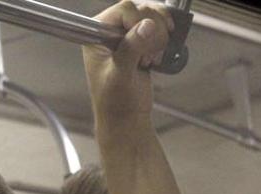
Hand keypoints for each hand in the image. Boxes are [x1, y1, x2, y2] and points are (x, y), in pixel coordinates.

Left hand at [83, 1, 174, 128]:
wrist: (126, 116)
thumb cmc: (115, 103)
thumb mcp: (120, 76)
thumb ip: (130, 50)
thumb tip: (145, 26)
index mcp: (96, 36)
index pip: (123, 9)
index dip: (139, 21)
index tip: (144, 42)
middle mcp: (109, 32)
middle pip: (141, 8)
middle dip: (153, 29)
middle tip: (148, 54)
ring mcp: (126, 34)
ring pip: (153, 14)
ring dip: (160, 33)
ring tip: (151, 56)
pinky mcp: (140, 40)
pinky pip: (159, 24)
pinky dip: (165, 36)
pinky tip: (157, 54)